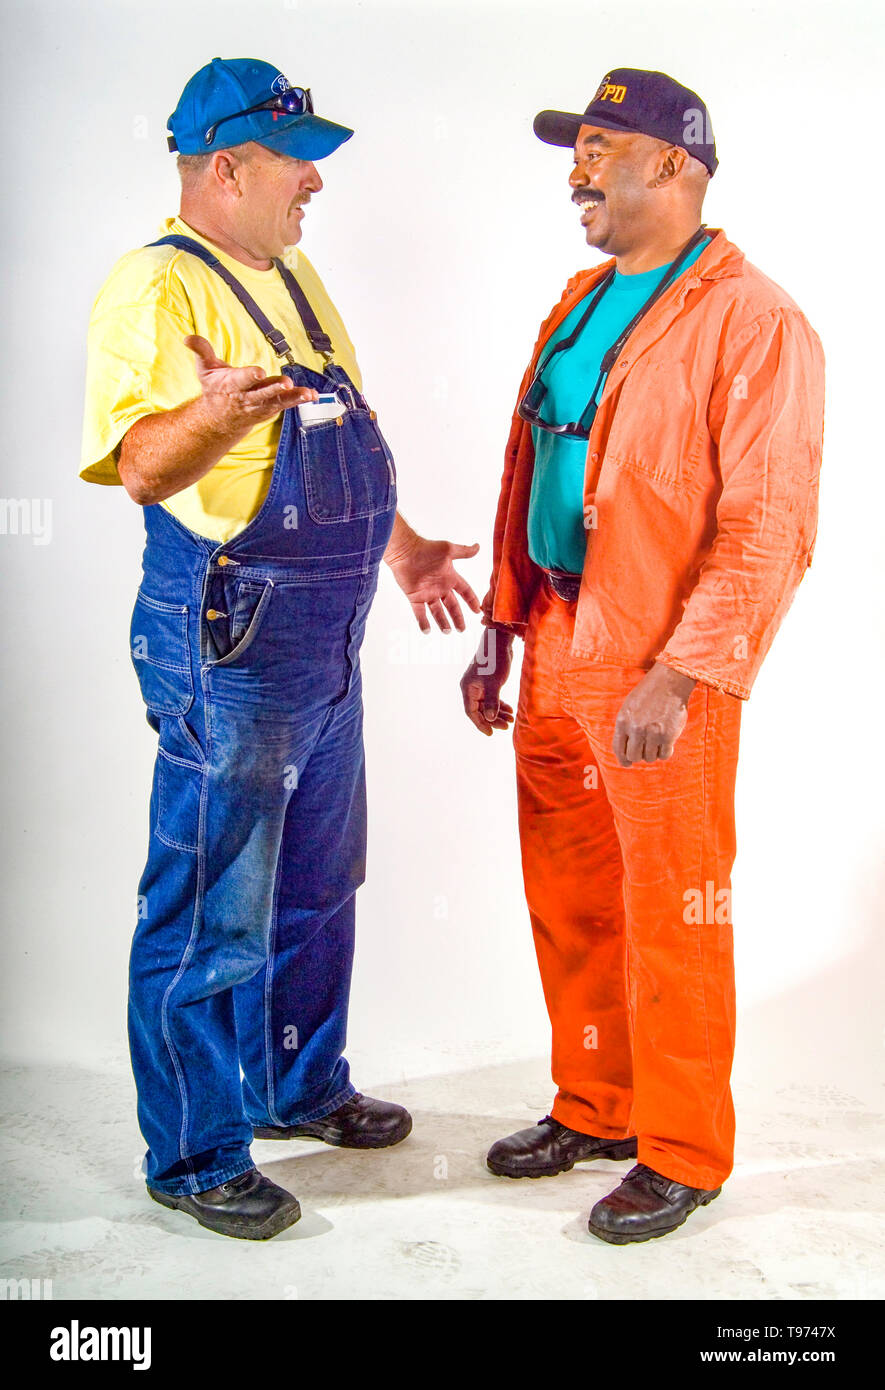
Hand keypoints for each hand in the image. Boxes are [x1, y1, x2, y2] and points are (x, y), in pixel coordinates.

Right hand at [185, 335, 317, 425]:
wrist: (221, 419)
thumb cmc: (215, 389)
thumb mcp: (205, 369)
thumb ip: (201, 351)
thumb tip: (187, 337)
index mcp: (232, 385)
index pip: (242, 380)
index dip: (250, 376)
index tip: (259, 372)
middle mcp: (248, 397)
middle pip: (263, 393)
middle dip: (274, 388)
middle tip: (286, 383)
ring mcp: (261, 405)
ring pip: (279, 401)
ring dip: (294, 397)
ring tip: (308, 394)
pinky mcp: (271, 408)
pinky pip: (287, 404)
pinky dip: (299, 400)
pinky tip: (314, 395)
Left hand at [386, 533, 481, 632]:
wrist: (405, 552)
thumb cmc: (426, 548)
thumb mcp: (449, 549)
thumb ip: (464, 552)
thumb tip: (478, 547)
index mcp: (450, 577)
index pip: (465, 591)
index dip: (471, 600)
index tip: (478, 610)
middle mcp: (440, 587)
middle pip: (452, 606)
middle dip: (457, 617)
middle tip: (462, 629)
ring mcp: (427, 593)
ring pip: (437, 612)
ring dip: (442, 622)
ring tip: (448, 632)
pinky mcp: (415, 597)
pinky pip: (420, 613)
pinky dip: (423, 622)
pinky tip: (427, 631)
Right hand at [460, 631, 514, 735]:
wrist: (499, 642)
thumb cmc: (495, 660)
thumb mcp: (494, 683)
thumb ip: (492, 701)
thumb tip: (491, 719)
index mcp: (468, 688)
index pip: (472, 712)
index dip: (481, 724)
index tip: (491, 733)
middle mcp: (471, 688)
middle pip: (480, 710)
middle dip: (493, 719)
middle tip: (506, 726)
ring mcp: (480, 685)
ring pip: (487, 705)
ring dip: (498, 713)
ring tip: (511, 720)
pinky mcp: (488, 682)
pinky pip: (492, 698)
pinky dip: (500, 705)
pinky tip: (510, 710)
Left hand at [612, 662, 696, 766]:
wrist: (669, 683)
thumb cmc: (649, 693)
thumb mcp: (629, 707)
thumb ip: (625, 726)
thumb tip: (625, 750)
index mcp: (623, 721)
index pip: (618, 749)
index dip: (623, 759)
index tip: (627, 764)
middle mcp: (636, 729)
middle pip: (634, 756)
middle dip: (639, 755)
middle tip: (646, 749)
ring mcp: (652, 733)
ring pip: (649, 757)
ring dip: (653, 752)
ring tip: (658, 740)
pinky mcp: (668, 736)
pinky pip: (664, 755)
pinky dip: (665, 751)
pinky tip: (667, 742)